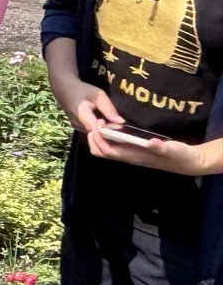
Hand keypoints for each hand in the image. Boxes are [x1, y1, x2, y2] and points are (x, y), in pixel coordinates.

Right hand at [48, 73, 122, 134]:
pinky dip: (99, 128)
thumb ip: (109, 109)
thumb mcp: (98, 95)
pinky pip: (91, 131)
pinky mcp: (77, 127)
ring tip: (113, 122)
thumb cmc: (82, 90)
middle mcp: (77, 124)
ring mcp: (76, 127)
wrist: (64, 89)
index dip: (109, 130)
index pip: (98, 129)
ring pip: (94, 133)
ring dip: (105, 129)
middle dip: (110, 129)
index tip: (120, 125)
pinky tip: (104, 122)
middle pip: (97, 132)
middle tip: (120, 123)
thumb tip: (121, 122)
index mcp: (81, 114)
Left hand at [86, 128, 217, 175]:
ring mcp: (132, 155)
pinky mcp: (136, 151)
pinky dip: (110, 137)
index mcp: (135, 157)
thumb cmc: (180, 156)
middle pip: (103, 152)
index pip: (109, 151)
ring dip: (101, 138)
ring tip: (103, 123)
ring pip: (108, 149)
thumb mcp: (173, 150)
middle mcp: (130, 157)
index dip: (100, 140)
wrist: (189, 162)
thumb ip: (162, 147)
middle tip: (97, 122)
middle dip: (95, 139)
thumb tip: (151, 142)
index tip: (98, 126)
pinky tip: (114, 127)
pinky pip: (117, 145)